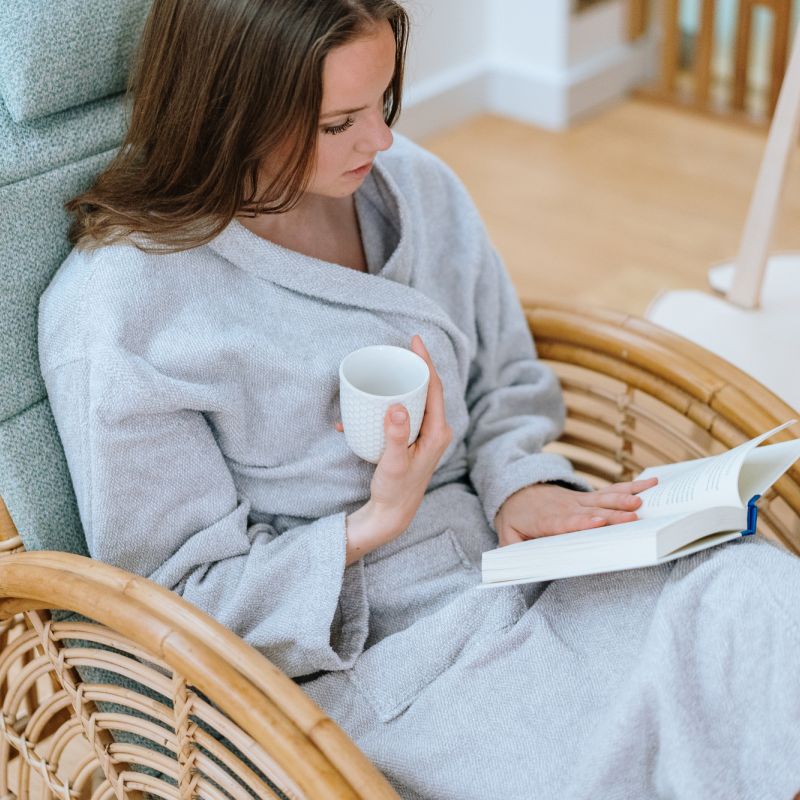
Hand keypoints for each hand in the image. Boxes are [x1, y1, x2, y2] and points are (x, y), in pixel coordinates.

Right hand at [337, 335, 452, 560]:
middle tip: (399, 350)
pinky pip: (404, 414)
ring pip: (416, 400)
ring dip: (401, 385)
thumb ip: (396, 436)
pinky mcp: (413, 440)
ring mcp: (425, 435)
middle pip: (428, 389)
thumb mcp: (394, 463)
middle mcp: (436, 431)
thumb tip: (397, 406)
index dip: (426, 362)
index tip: (415, 341)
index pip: (435, 388)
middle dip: (414, 367)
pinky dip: (388, 407)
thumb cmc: (396, 490)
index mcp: (438, 432)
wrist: (393, 513)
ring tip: (385, 371)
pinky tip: (363, 409)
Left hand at [494, 477, 658, 547]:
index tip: (598, 521)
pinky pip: (611, 491)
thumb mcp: (507, 534)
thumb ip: (511, 549)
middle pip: (592, 513)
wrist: (517, 491)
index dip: (582, 522)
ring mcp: (579, 501)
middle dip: (612, 515)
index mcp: (548, 520)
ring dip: (622, 500)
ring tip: (641, 502)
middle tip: (633, 518)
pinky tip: (649, 484)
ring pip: (604, 499)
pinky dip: (630, 487)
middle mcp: (567, 508)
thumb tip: (515, 564)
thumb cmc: (515, 517)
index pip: (566, 522)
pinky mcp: (588, 497)